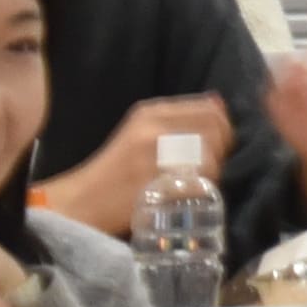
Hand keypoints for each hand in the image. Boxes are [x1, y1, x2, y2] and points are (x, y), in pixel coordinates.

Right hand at [39, 95, 235, 234]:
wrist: (82, 202)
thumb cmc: (116, 169)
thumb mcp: (141, 132)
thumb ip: (178, 119)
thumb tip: (219, 105)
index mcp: (152, 110)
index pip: (210, 109)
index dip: (224, 128)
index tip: (220, 144)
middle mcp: (155, 127)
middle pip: (215, 132)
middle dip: (223, 150)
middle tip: (213, 167)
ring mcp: (155, 155)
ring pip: (211, 158)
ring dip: (214, 173)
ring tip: (199, 183)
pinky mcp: (155, 182)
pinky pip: (198, 183)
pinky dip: (202, 190)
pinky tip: (191, 196)